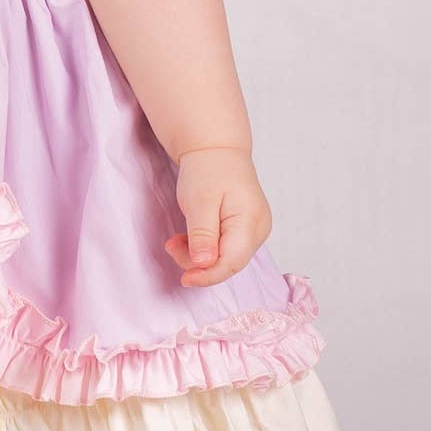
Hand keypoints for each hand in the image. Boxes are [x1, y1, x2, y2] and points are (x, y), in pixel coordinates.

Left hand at [165, 145, 271, 286]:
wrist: (216, 151)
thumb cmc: (208, 170)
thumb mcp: (199, 201)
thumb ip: (203, 234)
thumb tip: (205, 263)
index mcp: (250, 221)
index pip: (232, 262)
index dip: (208, 276)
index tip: (185, 279)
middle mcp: (258, 229)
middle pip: (229, 263)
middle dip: (199, 264)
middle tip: (172, 246)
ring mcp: (254, 231)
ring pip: (225, 259)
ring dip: (198, 257)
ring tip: (176, 240)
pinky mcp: (244, 231)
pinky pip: (224, 250)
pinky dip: (204, 249)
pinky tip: (188, 239)